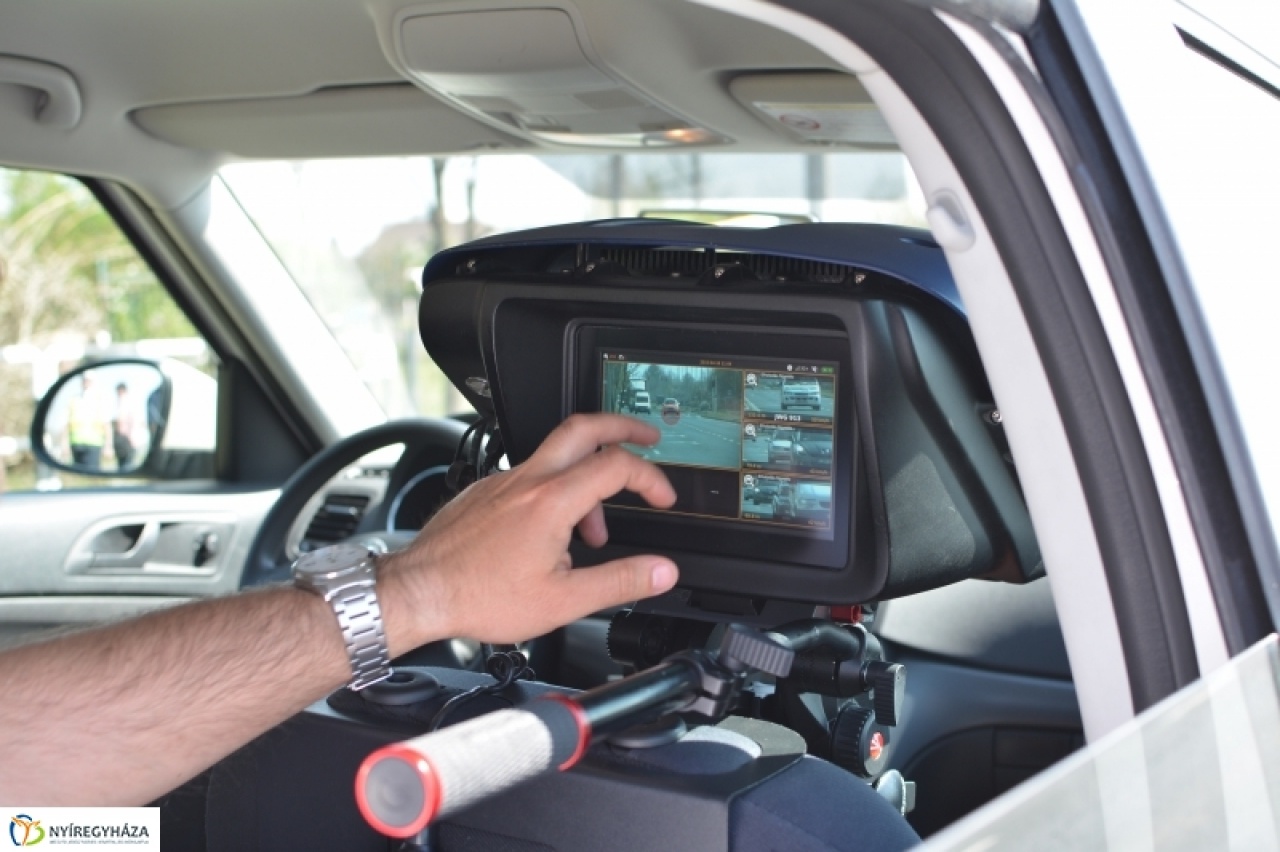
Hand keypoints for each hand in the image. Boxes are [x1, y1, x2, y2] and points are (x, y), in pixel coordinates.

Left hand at [380, 413, 678, 647]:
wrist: (418, 593)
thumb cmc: (478, 596)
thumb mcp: (563, 601)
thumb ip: (620, 582)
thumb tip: (661, 572)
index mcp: (551, 502)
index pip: (617, 465)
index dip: (651, 477)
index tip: (662, 497)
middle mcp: (526, 481)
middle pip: (584, 428)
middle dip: (623, 427)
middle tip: (648, 437)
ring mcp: (502, 482)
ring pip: (555, 455)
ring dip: (587, 476)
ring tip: (593, 527)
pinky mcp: (485, 492)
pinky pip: (529, 475)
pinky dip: (554, 491)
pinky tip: (551, 532)